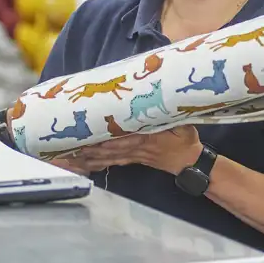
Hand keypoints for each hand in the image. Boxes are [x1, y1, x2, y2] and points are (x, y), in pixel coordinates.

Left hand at [50, 126, 202, 175]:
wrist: (189, 161)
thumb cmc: (185, 140)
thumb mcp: (183, 125)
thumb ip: (170, 114)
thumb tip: (164, 100)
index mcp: (149, 138)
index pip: (126, 137)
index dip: (111, 136)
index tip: (95, 132)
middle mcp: (137, 148)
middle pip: (111, 147)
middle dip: (92, 146)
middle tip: (74, 144)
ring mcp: (133, 155)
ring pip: (109, 156)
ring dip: (91, 155)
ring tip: (73, 154)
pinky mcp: (132, 160)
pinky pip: (112, 162)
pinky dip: (98, 163)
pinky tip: (85, 163)